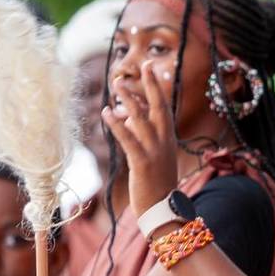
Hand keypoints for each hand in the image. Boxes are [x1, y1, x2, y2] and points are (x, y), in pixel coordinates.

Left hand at [102, 61, 178, 216]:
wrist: (164, 210)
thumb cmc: (157, 186)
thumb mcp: (154, 157)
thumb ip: (141, 135)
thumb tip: (126, 116)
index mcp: (168, 140)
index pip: (164, 109)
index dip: (158, 89)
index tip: (152, 70)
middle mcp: (164, 142)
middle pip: (159, 108)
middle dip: (152, 86)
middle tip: (144, 65)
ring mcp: (155, 152)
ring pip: (143, 120)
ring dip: (130, 100)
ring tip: (118, 83)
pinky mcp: (143, 163)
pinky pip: (129, 140)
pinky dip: (117, 125)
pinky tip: (106, 113)